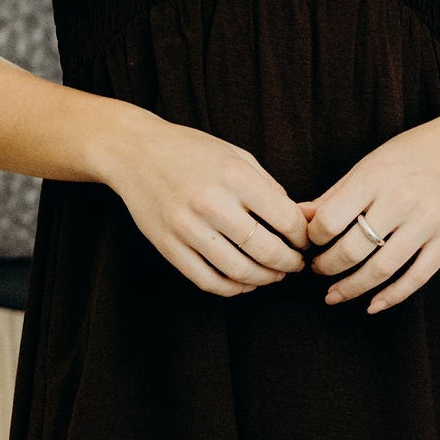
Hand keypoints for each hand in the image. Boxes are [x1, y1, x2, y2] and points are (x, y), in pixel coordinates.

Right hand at [100, 107, 312, 296]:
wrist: (134, 151)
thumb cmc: (191, 151)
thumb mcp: (236, 155)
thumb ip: (270, 187)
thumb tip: (304, 219)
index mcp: (234, 176)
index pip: (285, 219)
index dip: (302, 236)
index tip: (305, 241)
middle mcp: (211, 202)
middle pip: (266, 250)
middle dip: (290, 263)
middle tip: (297, 264)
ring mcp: (186, 227)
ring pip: (239, 271)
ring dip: (265, 279)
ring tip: (274, 275)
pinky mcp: (168, 246)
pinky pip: (207, 280)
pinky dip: (232, 288)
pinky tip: (244, 283)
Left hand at [303, 107, 439, 313]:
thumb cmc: (413, 152)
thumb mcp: (370, 163)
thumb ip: (335, 193)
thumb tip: (299, 217)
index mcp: (375, 177)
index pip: (330, 221)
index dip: (313, 238)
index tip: (312, 241)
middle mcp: (401, 201)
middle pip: (352, 250)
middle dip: (327, 266)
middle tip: (317, 269)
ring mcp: (427, 223)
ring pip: (381, 269)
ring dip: (351, 288)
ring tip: (334, 294)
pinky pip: (417, 277)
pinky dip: (391, 297)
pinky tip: (372, 305)